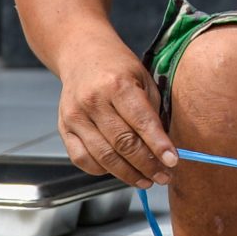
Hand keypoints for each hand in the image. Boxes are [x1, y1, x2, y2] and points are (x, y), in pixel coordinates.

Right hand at [57, 41, 176, 189]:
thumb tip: (165, 147)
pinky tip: (119, 170)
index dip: (158, 146)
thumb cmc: (117, 68)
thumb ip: (153, 111)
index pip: (141, 122)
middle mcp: (93, 101)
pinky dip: (102, 170)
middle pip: (123, 143)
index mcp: (117, 84)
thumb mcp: (143, 79)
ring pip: (103, 156)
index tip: (172, 161)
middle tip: (164, 176)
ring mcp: (75, 116)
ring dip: (128, 174)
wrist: (82, 55)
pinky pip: (82, 159)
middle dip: (147, 165)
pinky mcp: (63, 128)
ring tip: (146, 179)